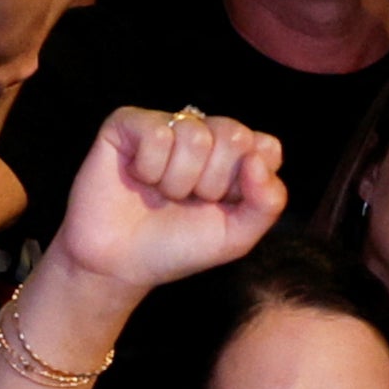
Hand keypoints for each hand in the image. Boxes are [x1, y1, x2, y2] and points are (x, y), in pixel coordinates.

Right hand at [51, 105, 289, 290]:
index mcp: (234, 156)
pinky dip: (149, 168)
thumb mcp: (236, 236)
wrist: (120, 264)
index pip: (266, 147)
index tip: (221, 206)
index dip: (245, 184)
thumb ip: (267, 202)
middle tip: (186, 201)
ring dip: (177, 181)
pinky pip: (157, 133)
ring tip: (160, 193)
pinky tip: (138, 178)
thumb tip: (257, 159)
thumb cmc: (178, 247)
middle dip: (211, 184)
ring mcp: (167, 125)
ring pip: (194, 135)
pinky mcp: (128, 124)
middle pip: (234, 135)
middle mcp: (204, 133)